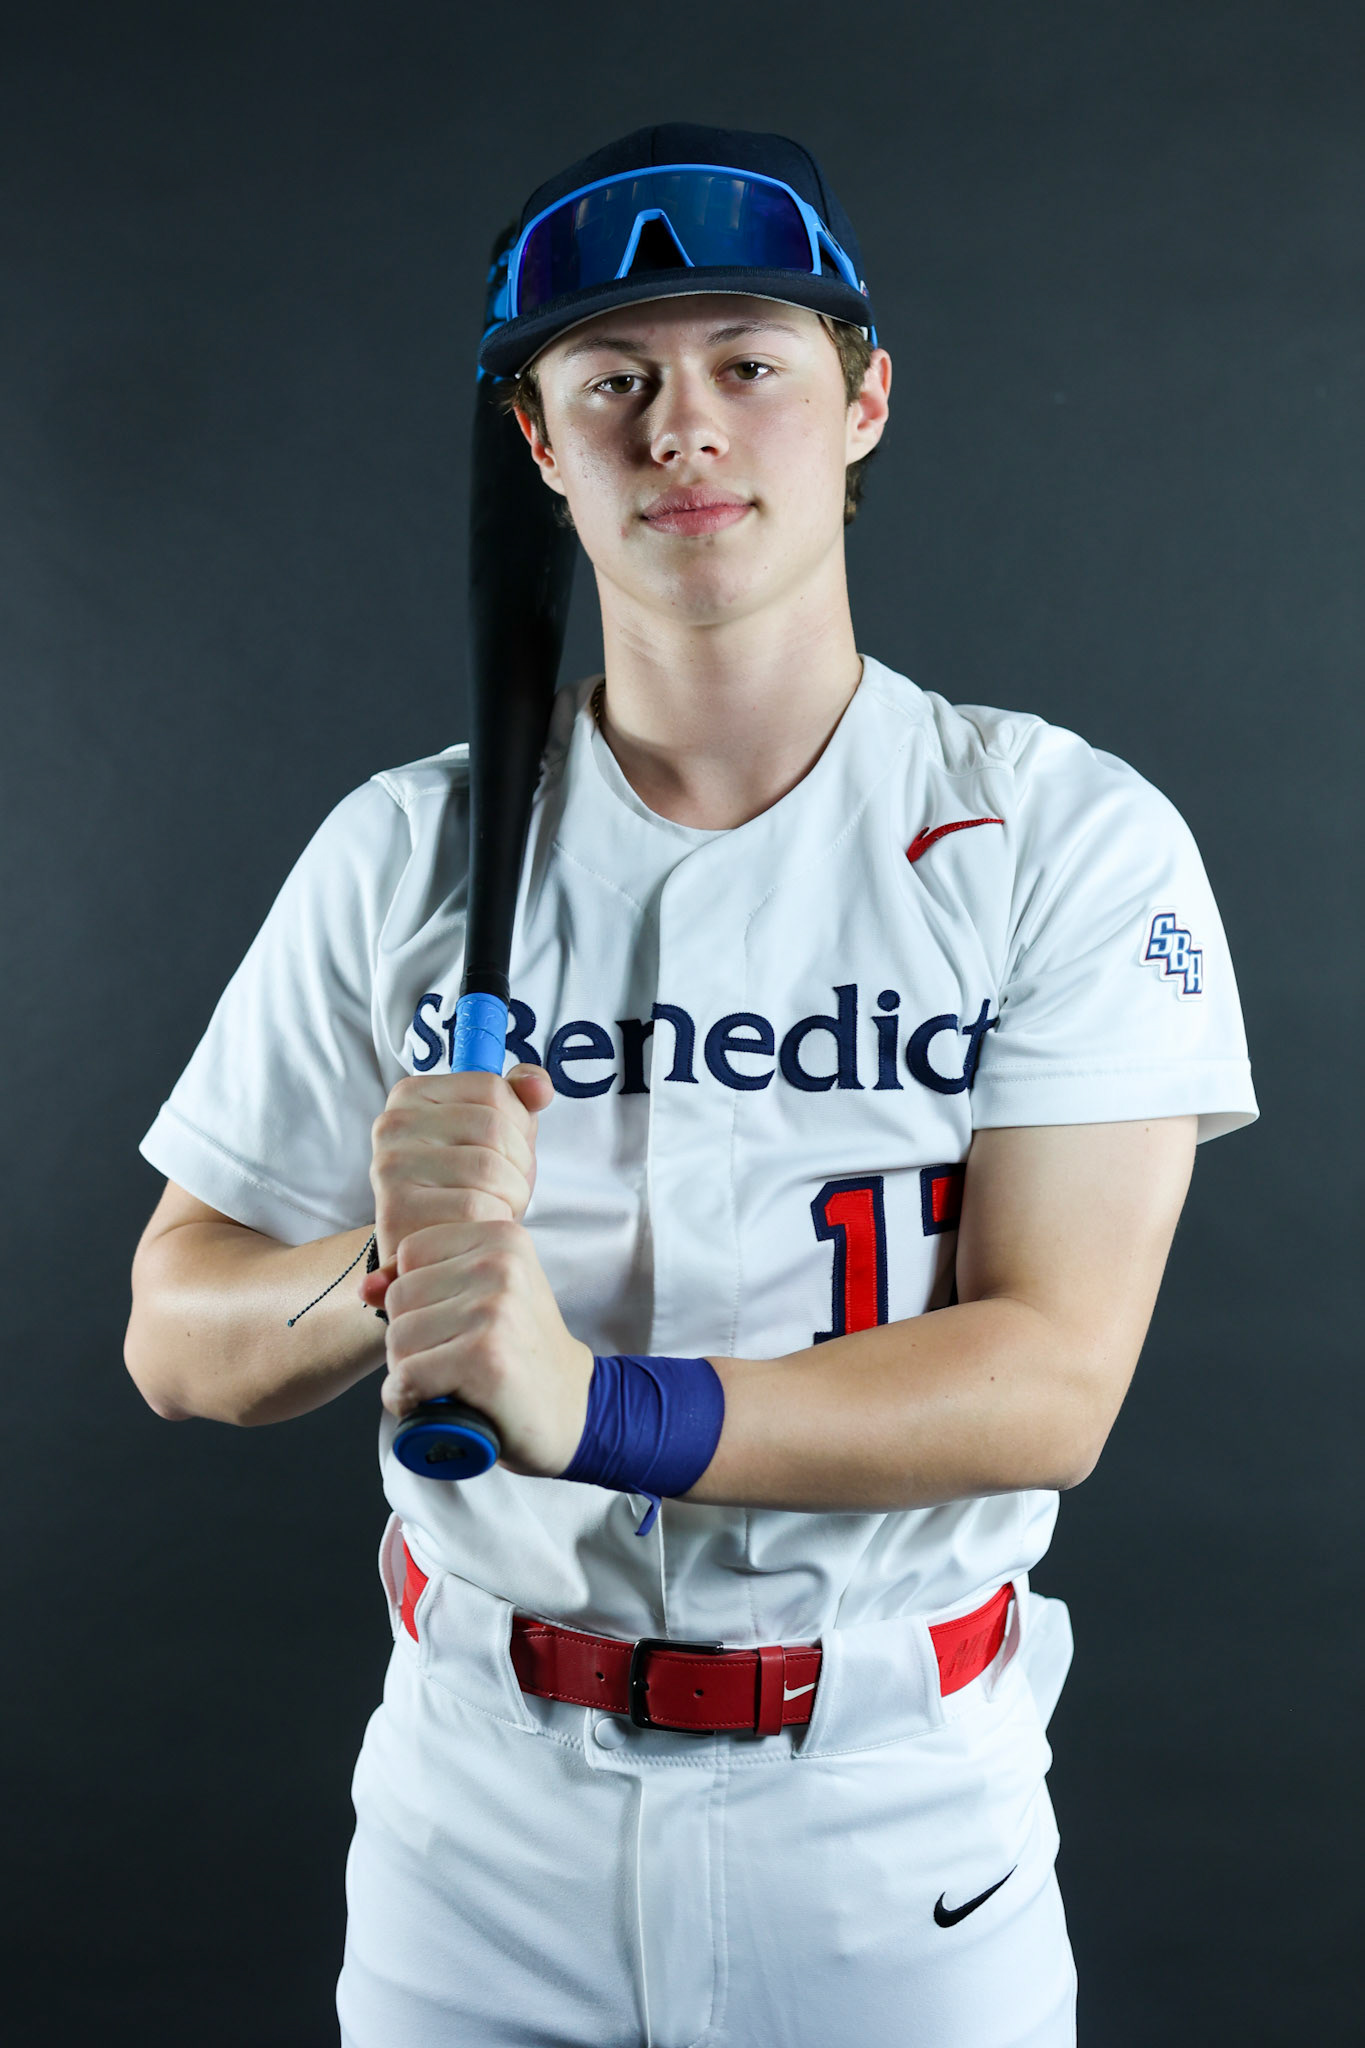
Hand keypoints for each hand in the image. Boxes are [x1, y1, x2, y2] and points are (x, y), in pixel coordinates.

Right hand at [367, 1063, 550, 1267]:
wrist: (439, 1253)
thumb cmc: (469, 1187)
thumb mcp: (501, 1134)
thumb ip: (520, 1098)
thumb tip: (539, 1087)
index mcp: (413, 1094)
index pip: (491, 1087)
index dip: (517, 1124)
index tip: (506, 1150)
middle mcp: (392, 1123)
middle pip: (492, 1126)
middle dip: (518, 1163)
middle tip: (506, 1187)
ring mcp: (391, 1165)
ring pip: (488, 1167)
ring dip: (511, 1194)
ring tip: (495, 1206)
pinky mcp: (397, 1209)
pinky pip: (474, 1206)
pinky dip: (493, 1219)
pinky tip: (478, 1226)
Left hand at [373, 1215, 593, 1475]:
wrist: (571, 1410)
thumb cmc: (519, 1353)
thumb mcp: (478, 1298)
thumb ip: (421, 1280)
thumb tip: (365, 1286)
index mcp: (501, 1236)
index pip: (408, 1253)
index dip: (418, 1298)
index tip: (456, 1321)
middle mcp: (501, 1264)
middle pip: (399, 1296)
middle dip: (412, 1337)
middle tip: (455, 1357)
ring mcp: (495, 1309)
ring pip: (397, 1338)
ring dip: (411, 1371)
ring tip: (453, 1379)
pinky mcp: (485, 1357)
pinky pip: (407, 1377)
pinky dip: (410, 1400)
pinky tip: (440, 1402)